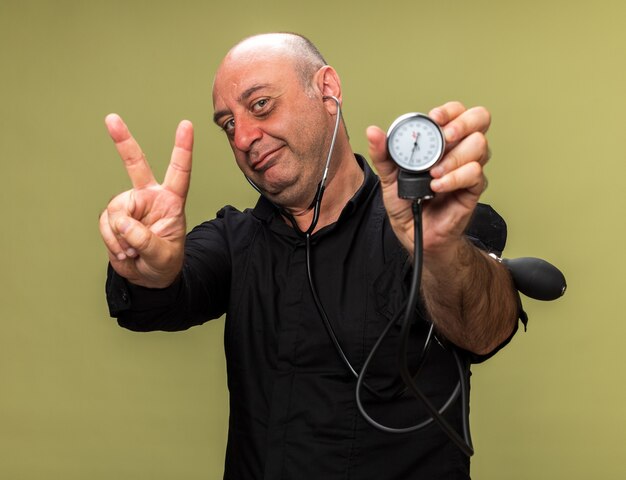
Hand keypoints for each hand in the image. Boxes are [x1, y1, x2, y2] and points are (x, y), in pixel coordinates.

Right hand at [99, 114, 193, 287]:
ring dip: (122, 236)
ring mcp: (130, 206)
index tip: (186, 125)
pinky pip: (106, 225)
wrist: (150, 278)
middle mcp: (149, 197)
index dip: (182, 148)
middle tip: (111, 118)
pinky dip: (113, 241)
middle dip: (122, 141)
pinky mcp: (114, 217)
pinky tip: (125, 250)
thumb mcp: (163, 255)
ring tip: (135, 249)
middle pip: (135, 165)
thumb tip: (122, 221)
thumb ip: (145, 239)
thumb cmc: (165, 263)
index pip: (179, 171)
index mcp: (171, 201)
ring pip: (116, 211)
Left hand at [366, 101, 490, 260]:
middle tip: (445, 137)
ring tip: (434, 173)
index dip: (450, 110)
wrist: (414, 232)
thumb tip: (374, 132)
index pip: (456, 112)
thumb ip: (382, 154)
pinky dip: (455, 178)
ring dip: (454, 157)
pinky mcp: (473, 188)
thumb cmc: (407, 203)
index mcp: (439, 141)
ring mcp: (468, 168)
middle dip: (463, 123)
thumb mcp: (389, 176)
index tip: (434, 117)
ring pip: (479, 145)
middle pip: (480, 119)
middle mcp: (458, 150)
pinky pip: (475, 174)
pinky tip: (438, 186)